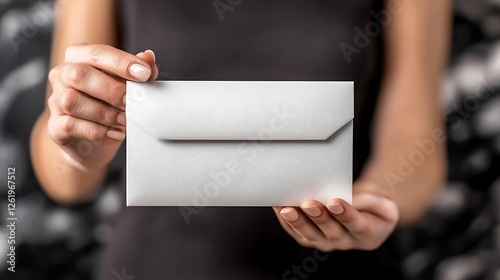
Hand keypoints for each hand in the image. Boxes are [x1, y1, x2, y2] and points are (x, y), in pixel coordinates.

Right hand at [47, 44, 157, 168]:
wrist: (94, 145)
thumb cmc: (111, 106)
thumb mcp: (128, 87)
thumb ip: (138, 72)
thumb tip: (148, 57)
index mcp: (79, 58)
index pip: (97, 53)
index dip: (121, 62)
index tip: (145, 74)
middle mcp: (63, 75)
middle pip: (79, 74)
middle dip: (111, 89)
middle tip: (132, 103)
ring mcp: (55, 101)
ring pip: (72, 101)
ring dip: (105, 113)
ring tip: (125, 121)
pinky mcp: (54, 126)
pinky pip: (70, 125)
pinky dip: (97, 131)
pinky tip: (115, 134)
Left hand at [273, 182, 398, 251]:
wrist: (365, 213)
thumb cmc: (374, 205)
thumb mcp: (383, 201)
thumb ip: (370, 200)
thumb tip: (350, 197)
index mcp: (368, 234)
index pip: (357, 225)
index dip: (346, 214)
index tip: (335, 202)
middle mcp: (346, 242)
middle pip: (331, 232)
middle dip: (319, 217)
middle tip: (309, 204)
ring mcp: (326, 241)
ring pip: (310, 235)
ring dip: (297, 221)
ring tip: (287, 208)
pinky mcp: (310, 238)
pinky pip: (296, 231)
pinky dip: (286, 220)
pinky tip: (279, 207)